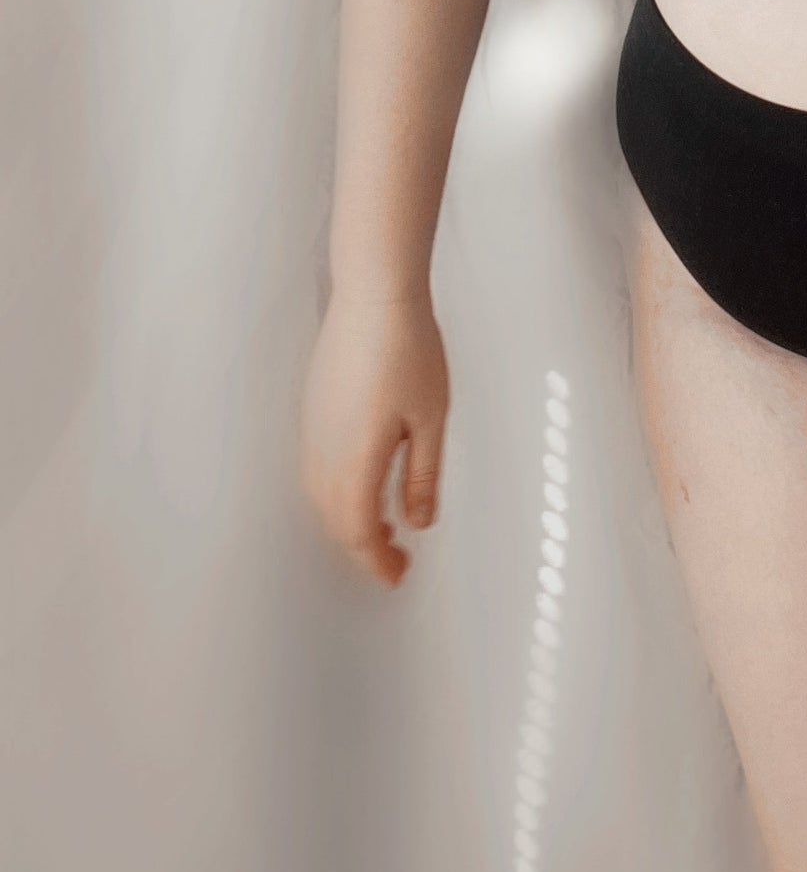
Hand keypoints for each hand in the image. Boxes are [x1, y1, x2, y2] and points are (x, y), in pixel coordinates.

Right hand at [300, 285, 449, 585]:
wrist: (374, 296)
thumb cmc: (409, 349)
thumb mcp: (431, 418)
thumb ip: (423, 475)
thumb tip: (418, 522)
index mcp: (356, 458)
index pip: (358, 531)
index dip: (376, 560)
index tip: (397, 575)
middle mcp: (324, 451)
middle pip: (335, 521)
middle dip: (363, 548)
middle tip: (395, 559)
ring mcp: (312, 431)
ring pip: (320, 499)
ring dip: (347, 522)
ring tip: (384, 527)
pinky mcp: (311, 413)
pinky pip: (315, 472)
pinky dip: (336, 495)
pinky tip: (363, 485)